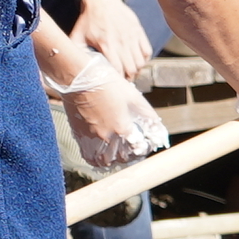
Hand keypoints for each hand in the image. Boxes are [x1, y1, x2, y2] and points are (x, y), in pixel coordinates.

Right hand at [57, 64, 171, 172]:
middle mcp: (106, 137)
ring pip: (103, 161)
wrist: (79, 77)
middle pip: (120, 159)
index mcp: (121, 128)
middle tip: (133, 150)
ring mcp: (90, 138)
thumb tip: (159, 129)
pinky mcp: (79, 135)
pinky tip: (101, 152)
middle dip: (129, 156)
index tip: (145, 146)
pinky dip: (96, 158)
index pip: (136, 151)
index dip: (143, 150)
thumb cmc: (107, 82)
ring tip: (117, 153)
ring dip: (112, 160)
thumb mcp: (133, 96)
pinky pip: (88, 156)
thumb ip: (148, 116)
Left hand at [71, 0, 153, 80]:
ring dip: (136, 71)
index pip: (117, 71)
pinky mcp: (138, 32)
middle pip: (131, 70)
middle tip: (123, 82)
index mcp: (106, 46)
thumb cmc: (88, 19)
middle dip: (128, 79)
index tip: (114, 85)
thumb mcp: (77, 36)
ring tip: (130, 73)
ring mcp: (132, 37)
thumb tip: (69, 65)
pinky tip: (137, 61)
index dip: (117, 81)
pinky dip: (144, 59)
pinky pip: (147, 51)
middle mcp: (121, 43)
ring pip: (140, 63)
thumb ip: (74, 51)